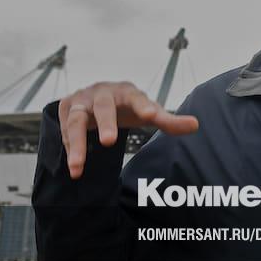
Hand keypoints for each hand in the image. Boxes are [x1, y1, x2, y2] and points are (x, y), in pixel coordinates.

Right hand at [58, 81, 199, 178]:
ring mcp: (82, 99)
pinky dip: (67, 146)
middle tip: (110, 142)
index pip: (137, 97)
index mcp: (127, 92)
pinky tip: (74, 165)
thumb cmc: (128, 107)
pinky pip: (64, 128)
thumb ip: (169, 121)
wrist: (98, 98)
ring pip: (76, 120)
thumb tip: (196, 125)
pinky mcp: (66, 108)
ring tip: (78, 168)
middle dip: (106, 123)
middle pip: (103, 107)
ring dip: (76, 143)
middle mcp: (103, 92)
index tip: (151, 115)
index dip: (144, 105)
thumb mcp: (148, 113)